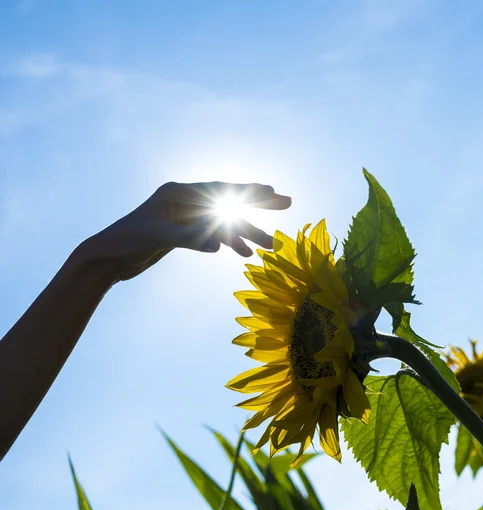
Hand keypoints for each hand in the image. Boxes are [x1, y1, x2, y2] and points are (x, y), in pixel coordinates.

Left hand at [80, 181, 291, 280]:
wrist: (108, 258)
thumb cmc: (125, 242)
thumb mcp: (156, 237)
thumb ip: (188, 238)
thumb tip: (218, 244)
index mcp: (177, 193)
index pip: (219, 190)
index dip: (247, 191)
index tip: (272, 191)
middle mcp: (184, 201)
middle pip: (228, 200)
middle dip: (258, 204)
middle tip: (287, 202)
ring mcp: (186, 216)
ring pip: (224, 222)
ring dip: (247, 232)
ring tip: (271, 245)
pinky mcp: (185, 233)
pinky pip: (214, 235)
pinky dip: (229, 242)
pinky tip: (244, 253)